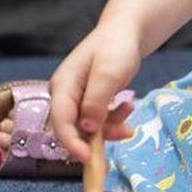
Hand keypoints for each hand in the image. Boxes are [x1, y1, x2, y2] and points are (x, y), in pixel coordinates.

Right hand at [49, 22, 143, 162]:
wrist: (126, 33)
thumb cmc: (115, 47)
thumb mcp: (109, 72)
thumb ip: (97, 100)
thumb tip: (88, 128)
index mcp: (63, 86)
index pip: (61, 121)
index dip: (72, 142)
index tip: (88, 158)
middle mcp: (66, 96)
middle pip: (75, 128)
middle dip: (98, 135)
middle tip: (125, 132)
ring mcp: (77, 100)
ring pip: (90, 127)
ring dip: (111, 125)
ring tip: (130, 108)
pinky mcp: (89, 103)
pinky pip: (99, 121)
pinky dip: (114, 119)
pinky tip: (128, 106)